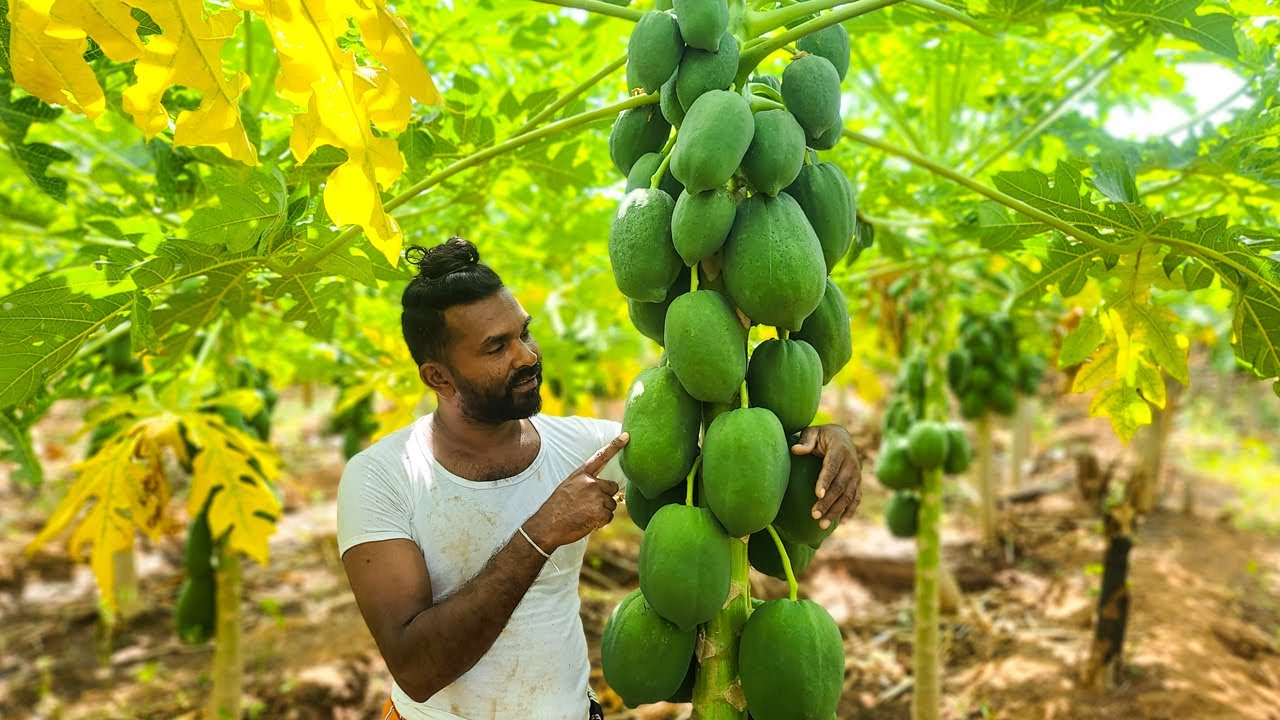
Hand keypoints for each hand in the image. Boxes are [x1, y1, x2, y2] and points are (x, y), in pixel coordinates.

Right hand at [525, 433, 628, 550]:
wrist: (547, 525)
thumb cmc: (557, 508)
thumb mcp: (568, 487)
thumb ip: (585, 483)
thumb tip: (604, 489)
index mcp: (581, 475)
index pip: (600, 457)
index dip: (615, 446)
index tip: (627, 436)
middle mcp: (590, 483)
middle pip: (612, 488)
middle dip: (606, 497)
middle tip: (589, 506)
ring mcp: (596, 497)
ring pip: (611, 504)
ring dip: (602, 511)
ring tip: (584, 514)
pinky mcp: (599, 512)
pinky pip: (609, 517)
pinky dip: (601, 522)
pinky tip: (587, 522)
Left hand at [791, 424, 862, 528]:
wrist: (843, 437)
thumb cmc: (822, 436)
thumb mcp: (813, 432)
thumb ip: (806, 440)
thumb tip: (795, 449)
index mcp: (839, 449)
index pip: (831, 467)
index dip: (825, 481)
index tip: (817, 494)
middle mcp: (851, 463)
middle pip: (840, 485)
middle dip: (828, 502)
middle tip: (814, 515)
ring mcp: (856, 474)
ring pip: (848, 495)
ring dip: (836, 511)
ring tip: (822, 524)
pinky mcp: (858, 482)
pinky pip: (856, 498)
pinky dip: (851, 510)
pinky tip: (842, 522)